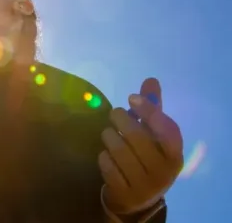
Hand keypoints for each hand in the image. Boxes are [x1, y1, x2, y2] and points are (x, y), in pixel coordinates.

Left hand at [98, 78, 183, 214]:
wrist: (137, 198)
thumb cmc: (146, 158)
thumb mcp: (154, 136)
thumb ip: (152, 109)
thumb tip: (151, 80)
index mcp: (175, 155)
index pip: (167, 130)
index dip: (149, 111)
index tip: (131, 97)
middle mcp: (164, 172)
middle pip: (138, 137)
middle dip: (122, 120)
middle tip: (115, 114)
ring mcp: (144, 185)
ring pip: (119, 150)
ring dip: (109, 136)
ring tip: (109, 134)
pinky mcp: (125, 193)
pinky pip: (107, 165)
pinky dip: (103, 156)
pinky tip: (106, 155)